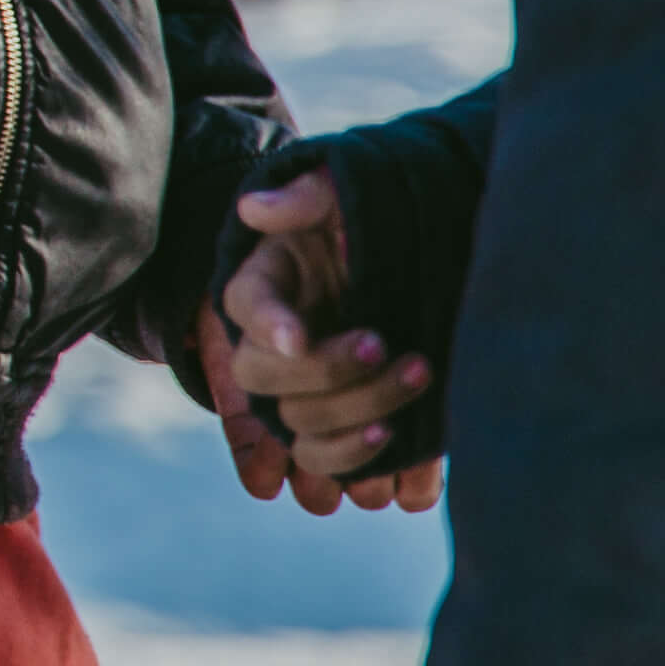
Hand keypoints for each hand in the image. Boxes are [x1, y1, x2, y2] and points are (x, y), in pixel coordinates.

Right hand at [206, 170, 438, 512]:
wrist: (416, 266)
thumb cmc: (364, 224)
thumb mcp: (338, 195)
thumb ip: (304, 196)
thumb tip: (257, 208)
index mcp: (262, 287)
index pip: (248, 306)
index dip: (270, 326)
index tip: (300, 336)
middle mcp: (273, 350)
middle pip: (269, 382)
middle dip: (328, 374)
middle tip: (384, 346)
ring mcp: (306, 395)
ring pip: (302, 433)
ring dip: (350, 427)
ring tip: (410, 392)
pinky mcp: (348, 430)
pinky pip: (332, 470)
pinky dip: (361, 466)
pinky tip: (399, 449)